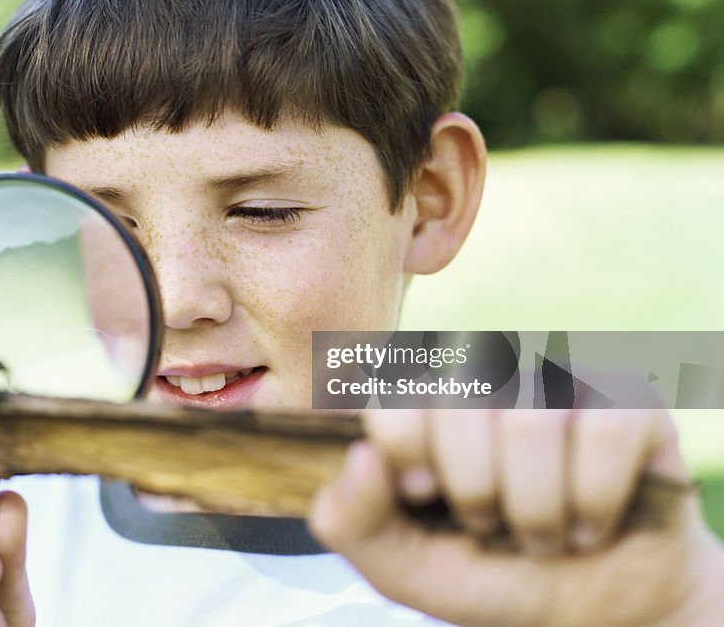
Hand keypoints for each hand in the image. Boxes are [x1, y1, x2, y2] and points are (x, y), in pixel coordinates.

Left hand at [309, 409, 723, 626]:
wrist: (598, 617)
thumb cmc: (494, 576)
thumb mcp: (407, 569)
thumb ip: (354, 522)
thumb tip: (360, 457)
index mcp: (428, 407)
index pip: (395, 390)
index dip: (405, 448)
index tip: (424, 495)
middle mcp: (491, 381)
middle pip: (460, 403)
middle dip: (475, 492)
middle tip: (492, 523)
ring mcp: (561, 386)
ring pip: (531, 421)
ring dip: (537, 510)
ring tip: (545, 535)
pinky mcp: (630, 403)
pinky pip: (605, 430)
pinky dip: (596, 500)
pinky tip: (594, 524)